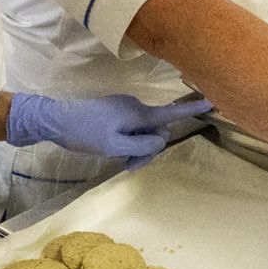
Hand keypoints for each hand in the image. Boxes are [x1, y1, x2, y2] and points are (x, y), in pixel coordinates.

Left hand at [6, 93, 212, 170]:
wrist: (55, 120)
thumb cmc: (84, 133)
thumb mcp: (115, 146)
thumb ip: (142, 145)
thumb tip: (162, 140)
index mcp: (137, 113)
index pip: (170, 112)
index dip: (191, 110)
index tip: (212, 102)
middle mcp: (135, 107)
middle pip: (155, 130)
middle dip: (147, 148)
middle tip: (128, 166)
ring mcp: (124, 108)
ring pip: (143, 131)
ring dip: (136, 147)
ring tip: (119, 161)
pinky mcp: (115, 111)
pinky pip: (132, 127)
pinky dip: (128, 141)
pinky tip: (113, 149)